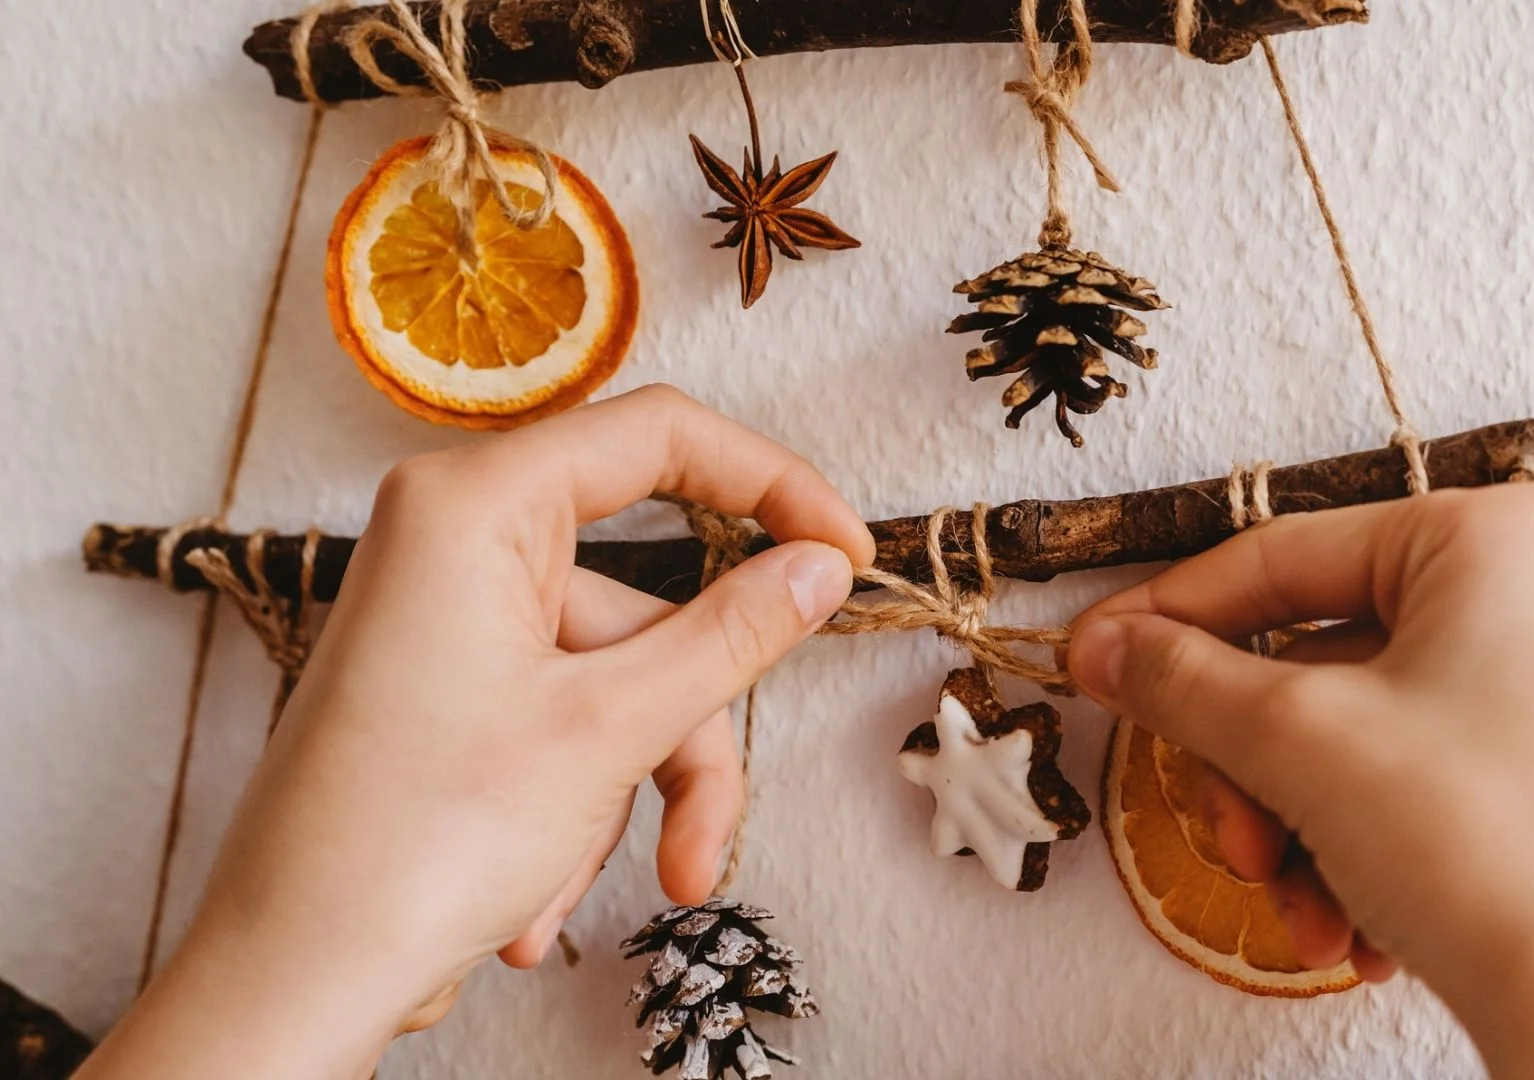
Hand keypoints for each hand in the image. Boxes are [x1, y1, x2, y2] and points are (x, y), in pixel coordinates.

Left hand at [79, 386, 873, 1079]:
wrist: (289, 979)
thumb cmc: (408, 843)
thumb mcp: (609, 729)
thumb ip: (732, 633)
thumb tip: (818, 566)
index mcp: (474, 506)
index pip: (660, 436)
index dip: (773, 485)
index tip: (847, 551)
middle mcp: (453, 544)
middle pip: (647, 602)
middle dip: (685, 732)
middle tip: (709, 833)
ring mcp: (448, 621)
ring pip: (615, 680)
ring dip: (631, 792)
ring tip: (606, 889)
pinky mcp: (448, 690)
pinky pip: (564, 719)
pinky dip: (578, 807)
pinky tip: (533, 902)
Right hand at [1067, 485, 1533, 1079]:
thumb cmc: (1488, 846)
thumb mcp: (1301, 742)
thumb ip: (1184, 680)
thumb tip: (1106, 646)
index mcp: (1491, 537)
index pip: (1282, 556)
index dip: (1168, 617)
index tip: (1092, 660)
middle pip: (1317, 661)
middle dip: (1254, 772)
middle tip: (1231, 841)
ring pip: (1360, 739)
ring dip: (1300, 831)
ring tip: (1302, 912)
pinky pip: (1421, 786)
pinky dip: (1365, 855)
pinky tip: (1354, 932)